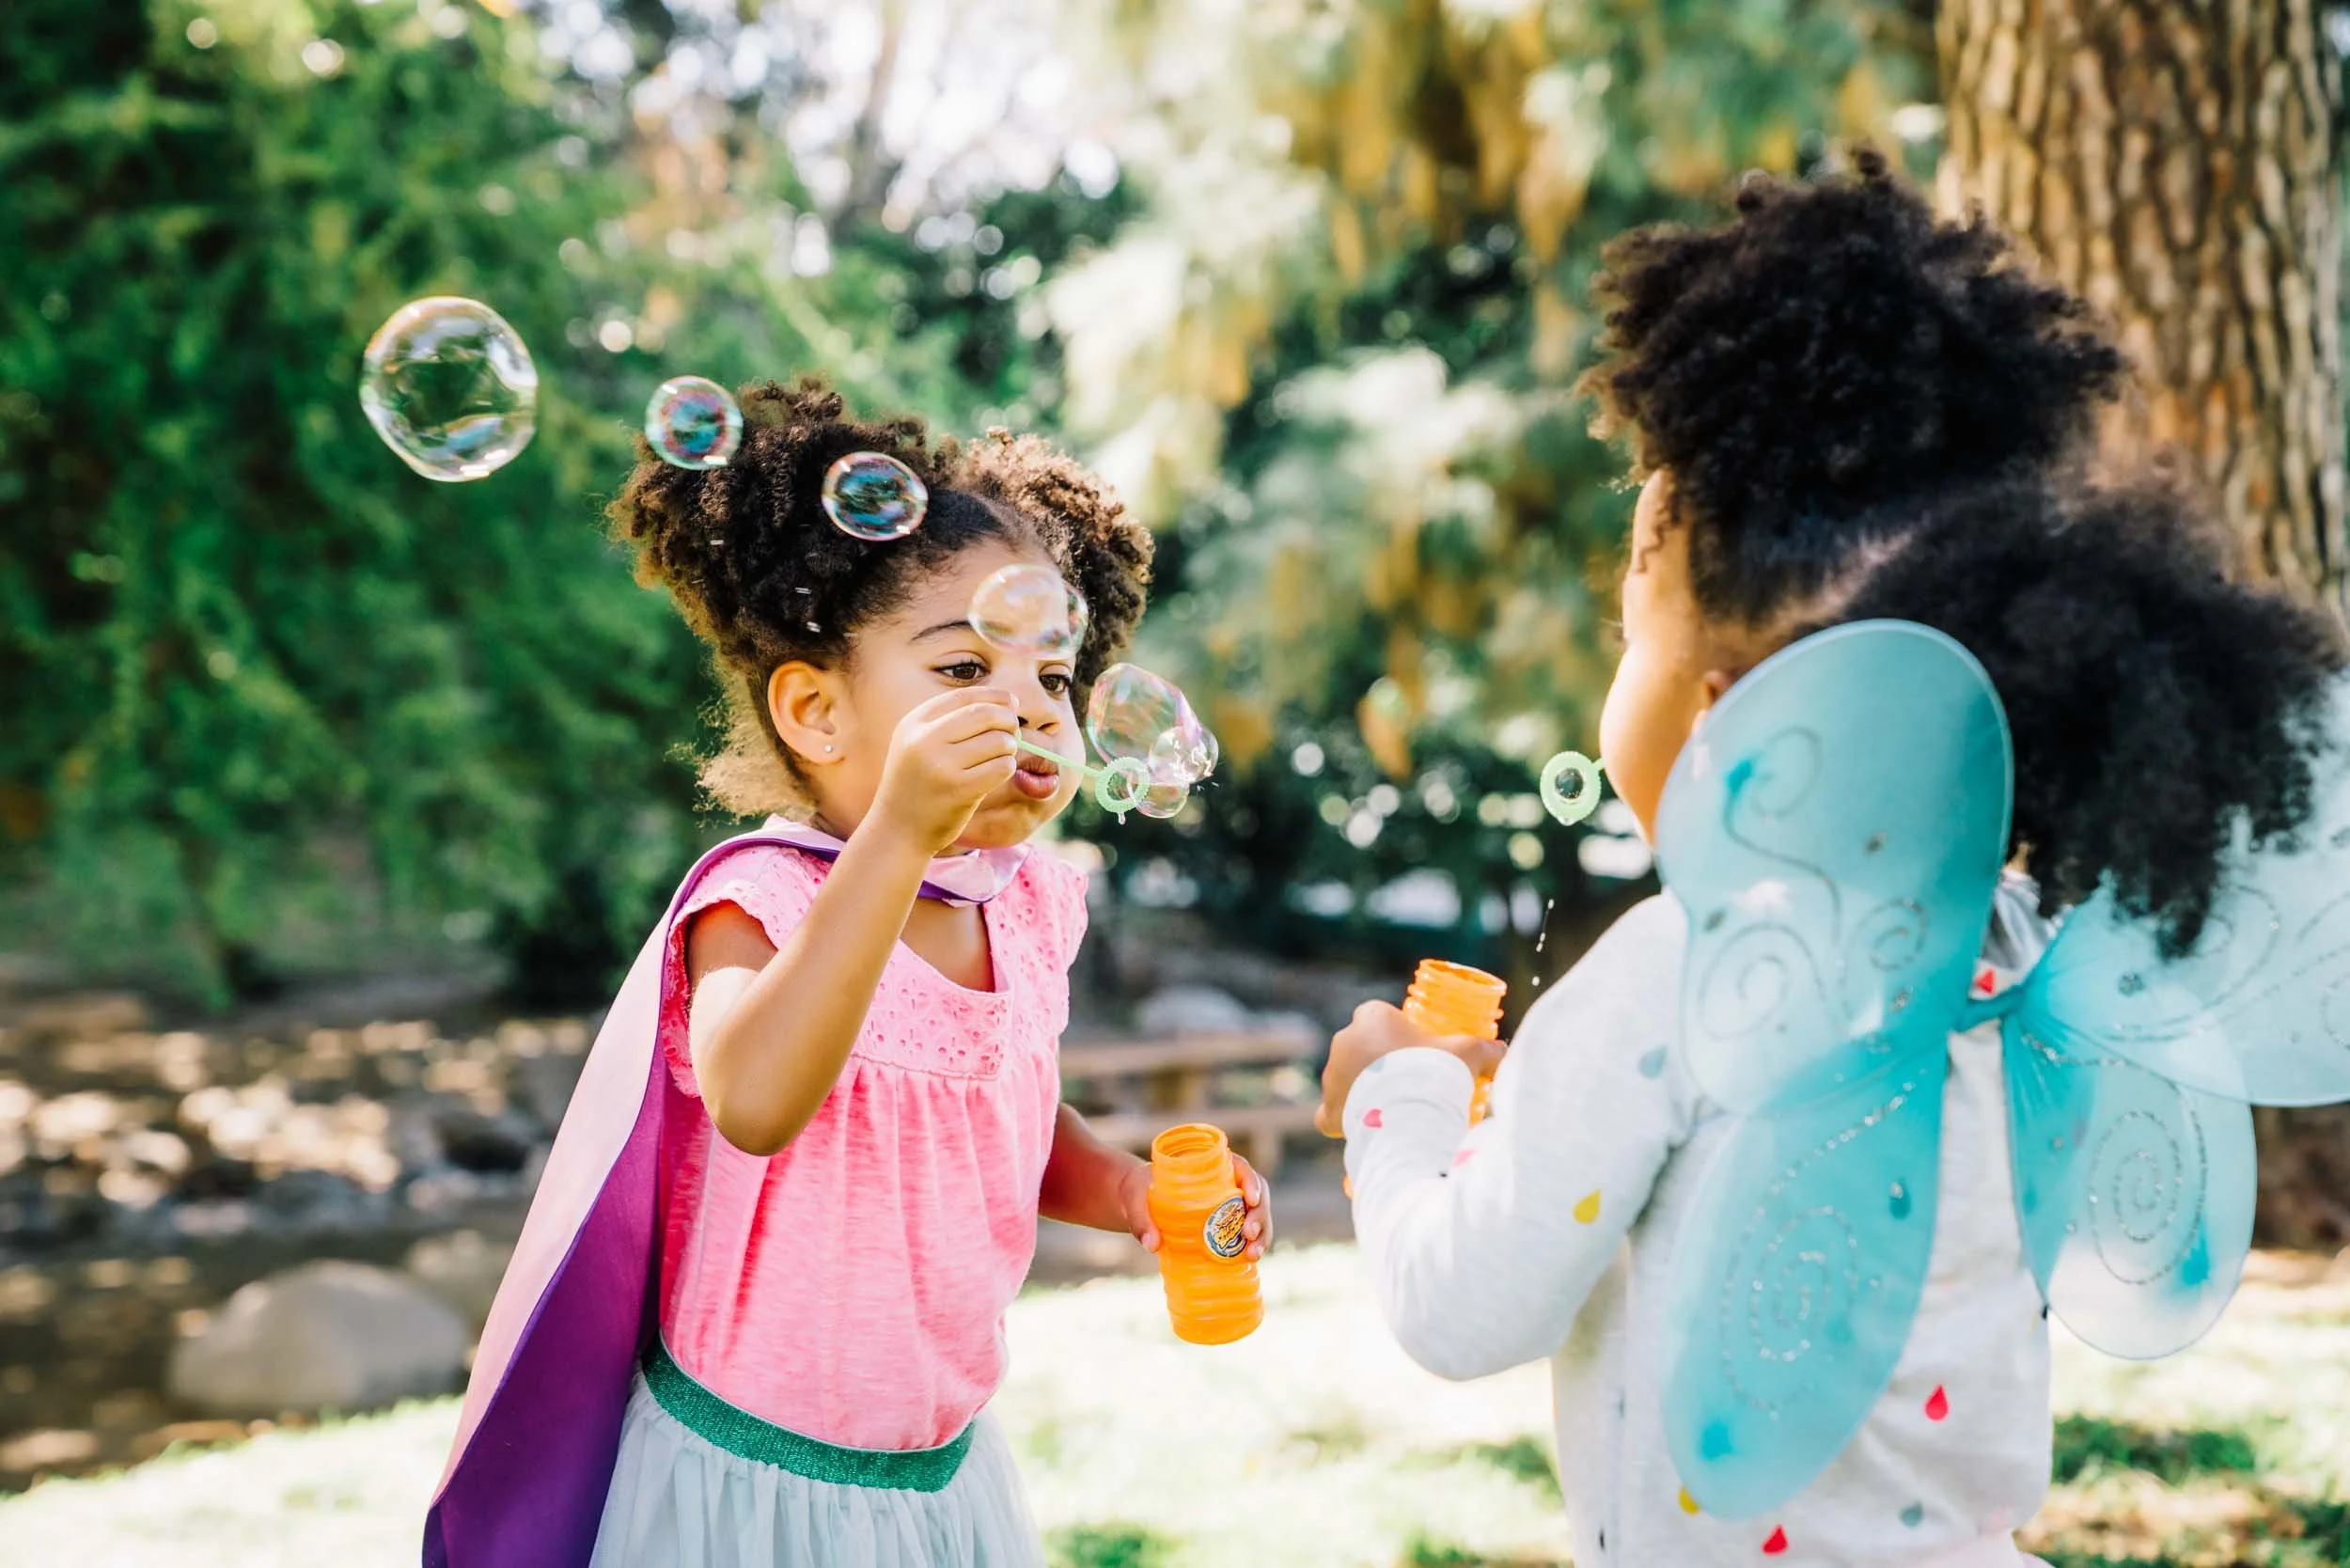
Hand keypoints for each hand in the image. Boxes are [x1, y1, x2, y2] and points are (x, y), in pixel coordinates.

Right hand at [867, 688, 1019, 854]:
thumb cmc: (917, 783)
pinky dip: (1007, 767)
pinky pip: (1002, 767)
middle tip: (1014, 732)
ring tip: (1002, 757)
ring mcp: (941, 766)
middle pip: (985, 714)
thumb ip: (950, 721)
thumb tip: (1004, 704)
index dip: (994, 696)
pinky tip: (997, 773)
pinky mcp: (960, 790)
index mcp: (914, 723)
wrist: (897, 829)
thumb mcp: (917, 743)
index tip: (1011, 702)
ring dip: (1010, 747)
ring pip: (998, 741)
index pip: (964, 696)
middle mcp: (924, 740)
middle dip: (1008, 720)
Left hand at [1117, 1153, 1274, 1262]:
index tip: (1249, 1199)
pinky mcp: (1227, 1225)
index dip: (1251, 1181)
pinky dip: (1254, 1244)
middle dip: (1259, 1214)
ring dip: (1262, 1233)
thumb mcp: (1135, 1200)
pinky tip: (1251, 1259)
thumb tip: (1152, 1245)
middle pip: (1256, 1194)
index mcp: (1210, 1166)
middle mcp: (1226, 1183)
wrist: (1139, 1202)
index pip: (1240, 1167)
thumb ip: (1141, 1220)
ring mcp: (1229, 1205)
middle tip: (1248, 1234)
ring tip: (1253, 1254)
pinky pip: (1248, 1233)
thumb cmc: (1139, 1192)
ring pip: (1258, 1214)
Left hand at [1315, 1000, 1503, 1137]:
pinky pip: (1329, 1114)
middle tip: (1409, 1083)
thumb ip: (1486, 1049)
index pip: (1380, 1018)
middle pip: (1361, 1049)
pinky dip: (1343, 1121)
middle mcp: (1343, 1040)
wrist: (1412, 1109)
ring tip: (1394, 1109)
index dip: (1398, 1036)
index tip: (1419, 1054)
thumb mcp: (1467, 1052)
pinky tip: (1363, 1129)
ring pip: (1346, 1080)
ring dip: (1363, 1091)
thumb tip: (1503, 1052)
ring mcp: (1331, 1075)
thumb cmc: (1436, 1069)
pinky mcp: (1328, 1108)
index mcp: (1370, 1016)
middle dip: (1380, 1064)